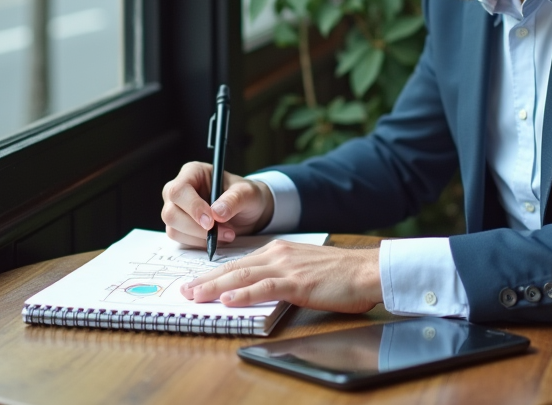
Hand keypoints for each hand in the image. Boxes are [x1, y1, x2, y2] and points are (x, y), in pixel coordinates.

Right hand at [161, 161, 273, 246]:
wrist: (249, 212)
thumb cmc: (247, 195)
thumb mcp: (248, 193)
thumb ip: (234, 200)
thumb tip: (216, 213)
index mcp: (192, 173)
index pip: (178, 190)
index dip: (192, 207)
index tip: (212, 222)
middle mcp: (179, 191)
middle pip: (170, 213)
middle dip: (196, 227)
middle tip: (224, 232)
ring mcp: (177, 210)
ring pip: (173, 229)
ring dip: (200, 237)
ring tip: (227, 234)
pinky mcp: (180, 227)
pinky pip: (181, 240)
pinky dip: (200, 243)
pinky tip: (218, 239)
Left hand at [181, 241, 382, 313]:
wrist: (366, 270)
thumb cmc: (341, 274)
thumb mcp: (305, 269)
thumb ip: (282, 275)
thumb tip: (262, 289)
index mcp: (280, 251)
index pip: (240, 263)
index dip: (216, 274)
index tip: (197, 283)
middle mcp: (279, 255)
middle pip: (235, 268)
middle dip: (207, 280)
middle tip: (185, 291)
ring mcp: (287, 268)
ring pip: (243, 276)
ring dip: (216, 287)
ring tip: (195, 296)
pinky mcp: (298, 283)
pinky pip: (265, 288)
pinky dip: (244, 294)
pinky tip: (229, 299)